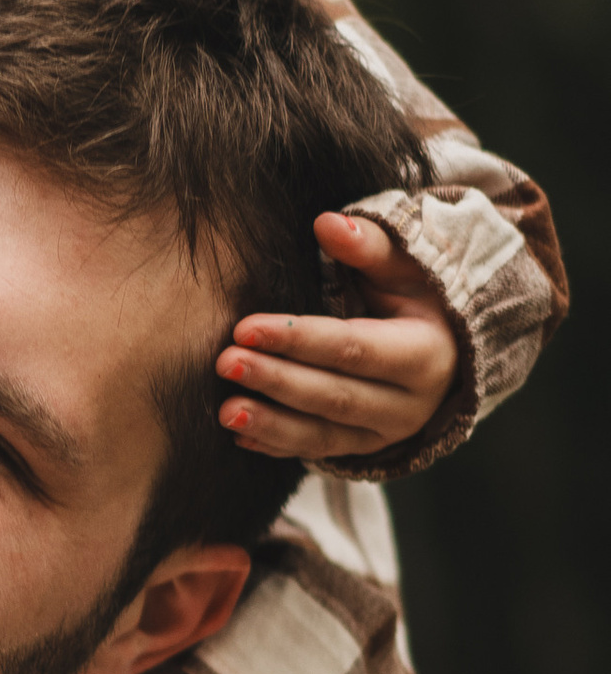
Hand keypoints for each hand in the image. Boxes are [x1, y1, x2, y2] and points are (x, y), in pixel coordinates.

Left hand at [216, 210, 455, 463]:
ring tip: (225, 410)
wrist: (448, 348)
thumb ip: (370, 246)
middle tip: (225, 362)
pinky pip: (318, 451)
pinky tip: (240, 435)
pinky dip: (279, 445)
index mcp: (425, 354)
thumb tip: (327, 222)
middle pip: (334, 395)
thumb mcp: (406, 268)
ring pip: (324, 435)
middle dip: (276, 380)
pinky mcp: (365, 448)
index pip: (353, 348)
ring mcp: (386, 432)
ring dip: (271, 424)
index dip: (298, 340)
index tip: (244, 328)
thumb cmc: (419, 297)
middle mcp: (411, 404)